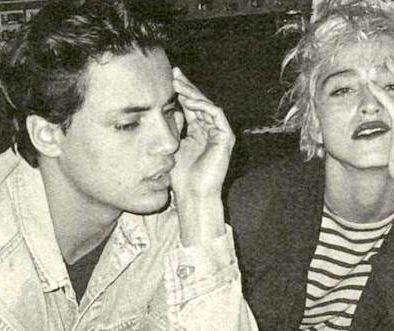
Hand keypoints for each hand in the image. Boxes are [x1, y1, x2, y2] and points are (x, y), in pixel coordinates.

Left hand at [170, 67, 234, 200]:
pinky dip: (203, 105)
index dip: (181, 93)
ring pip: (208, 105)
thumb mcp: (173, 146)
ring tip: (177, 83)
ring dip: (192, 93)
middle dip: (187, 87)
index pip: (191, 107)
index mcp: (199, 133)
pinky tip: (188, 100)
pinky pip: (216, 114)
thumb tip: (169, 109)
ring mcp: (220, 134)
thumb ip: (175, 128)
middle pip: (200, 102)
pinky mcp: (226, 138)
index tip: (167, 80)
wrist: (193, 195)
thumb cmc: (181, 177)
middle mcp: (211, 131)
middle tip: (173, 73)